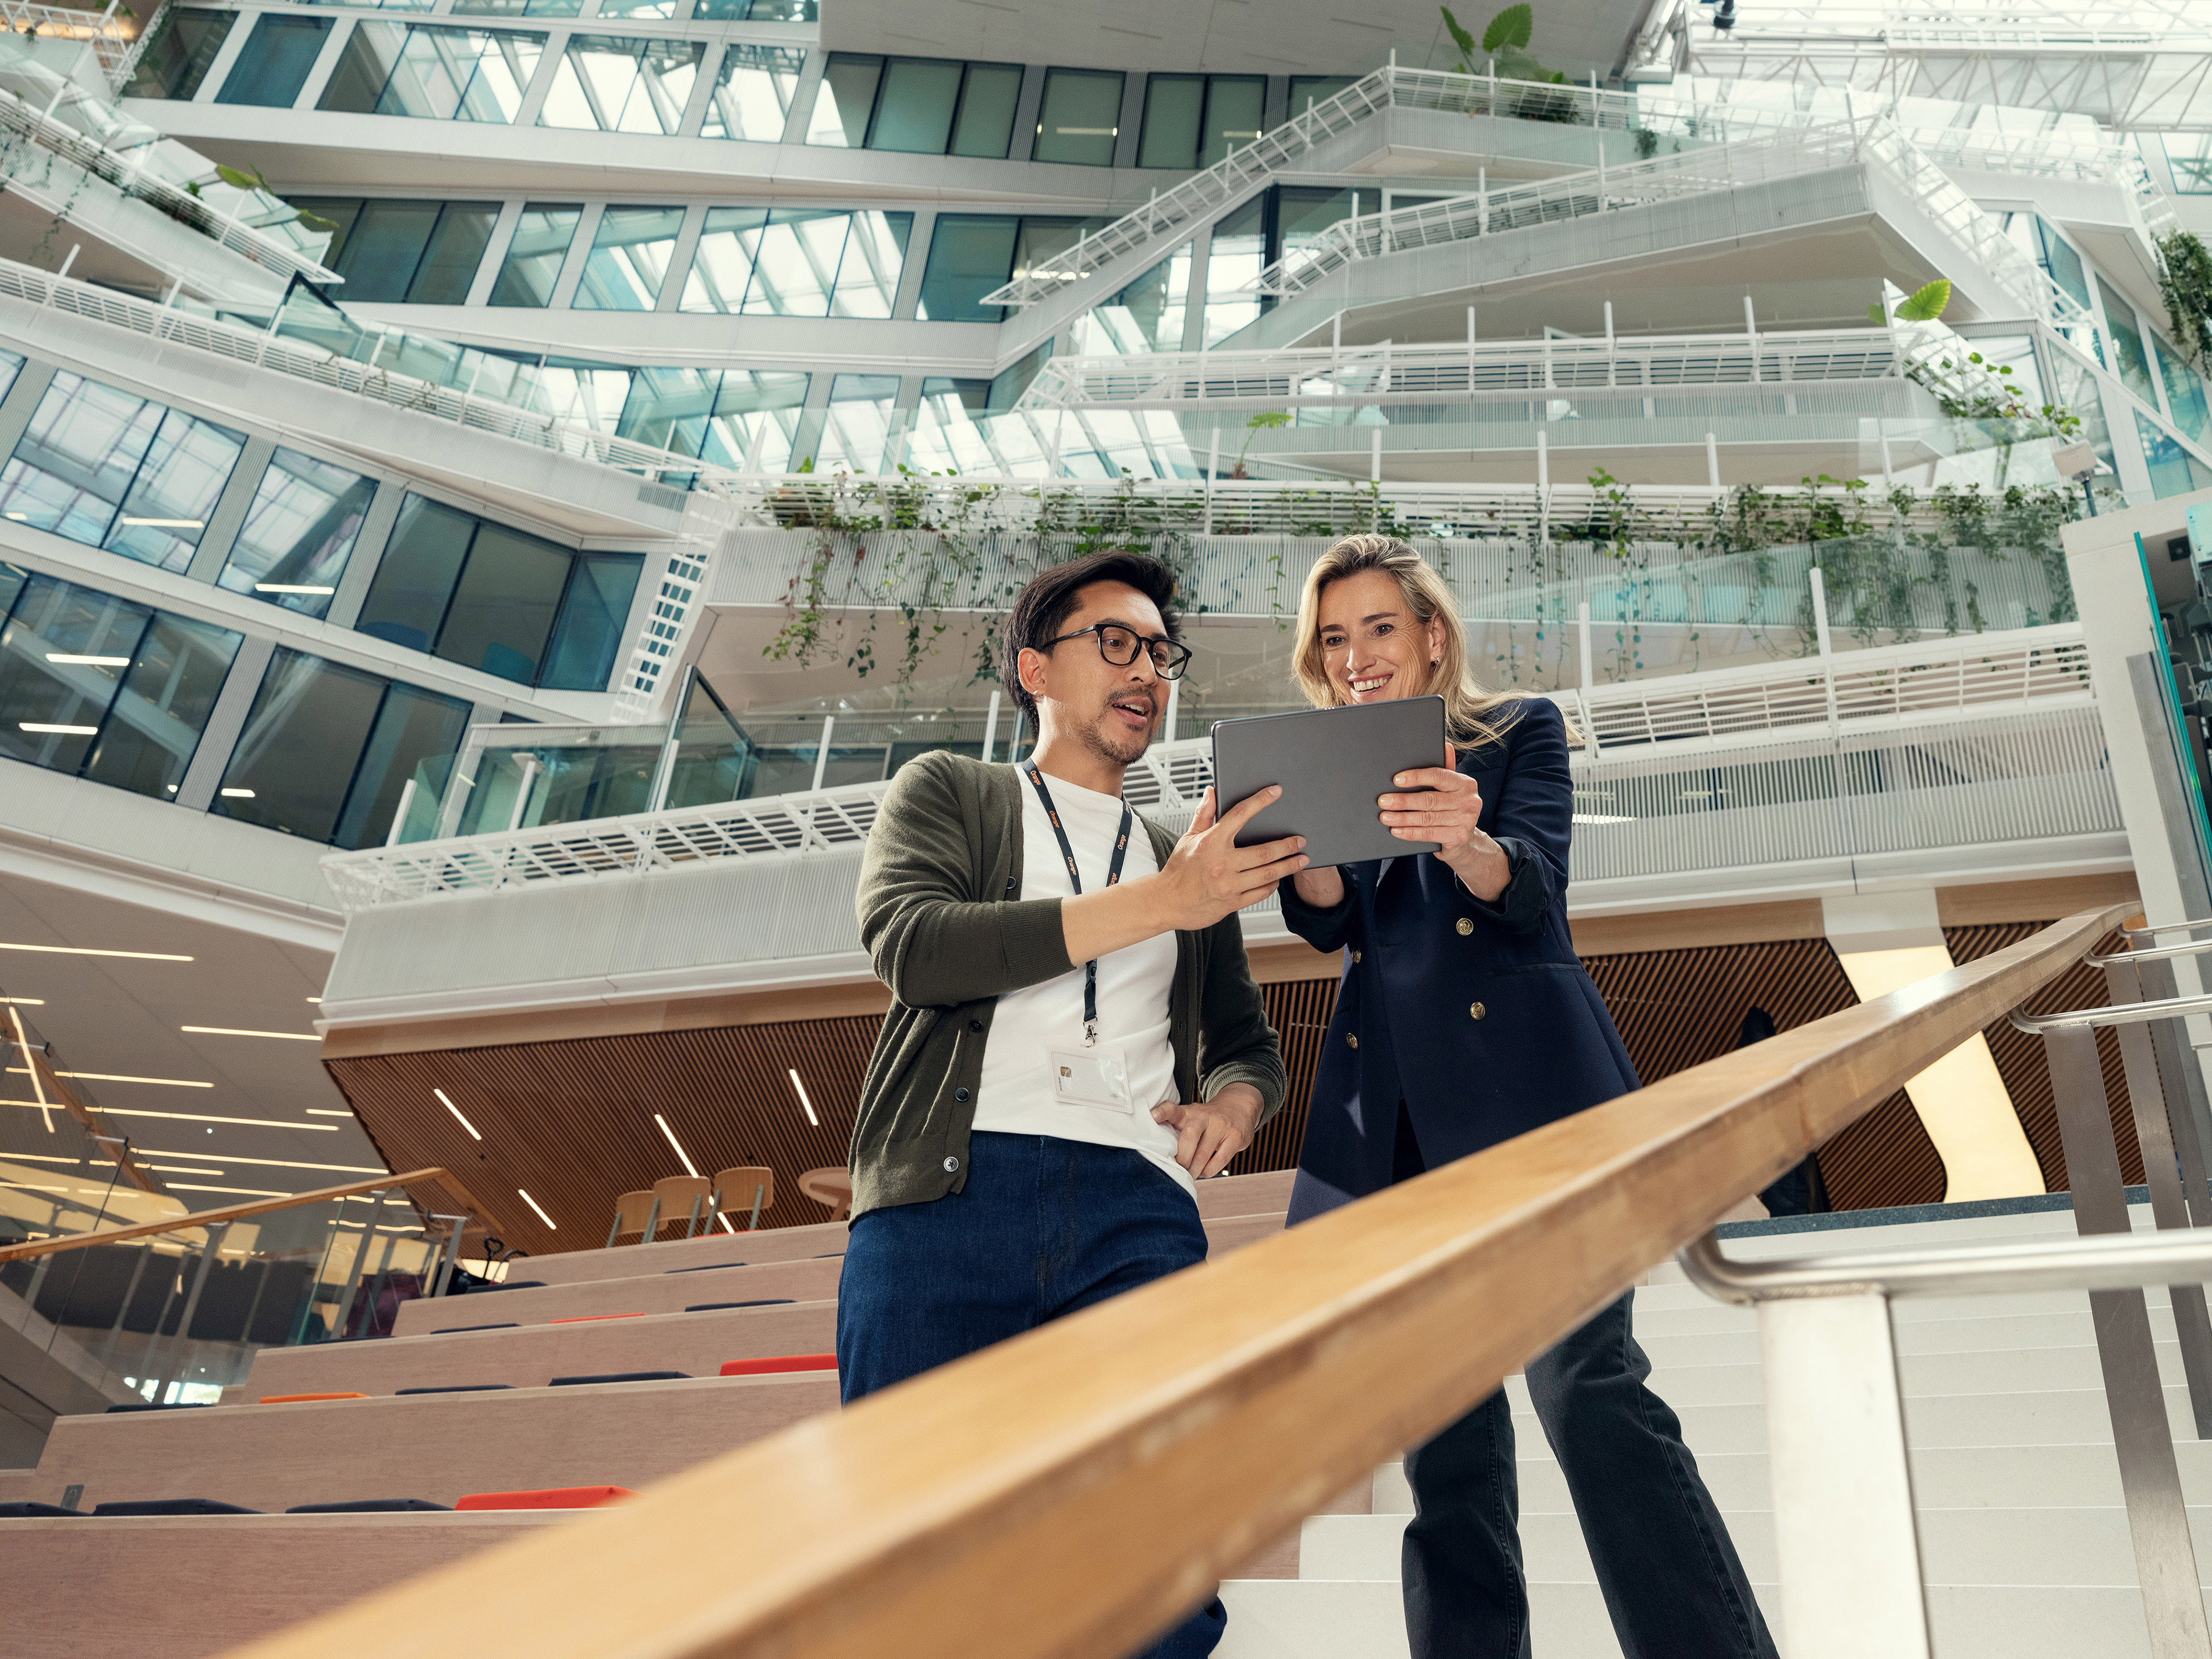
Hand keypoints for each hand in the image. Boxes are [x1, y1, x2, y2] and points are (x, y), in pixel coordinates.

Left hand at [1152, 1084, 1261, 1178]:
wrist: (1239, 1107)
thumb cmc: (1208, 1121)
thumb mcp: (1193, 1117)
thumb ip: (1179, 1131)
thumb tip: (1164, 1158)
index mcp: (1189, 1112)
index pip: (1173, 1109)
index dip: (1162, 1112)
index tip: (1153, 1116)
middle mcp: (1204, 1116)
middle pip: (1189, 1137)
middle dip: (1181, 1159)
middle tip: (1178, 1170)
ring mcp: (1221, 1126)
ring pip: (1203, 1153)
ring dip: (1194, 1170)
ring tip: (1189, 1176)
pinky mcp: (1234, 1137)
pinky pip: (1220, 1159)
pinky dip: (1209, 1170)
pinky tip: (1204, 1172)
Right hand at [1156, 787, 1307, 930]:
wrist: (1167, 902)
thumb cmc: (1178, 870)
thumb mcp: (1189, 838)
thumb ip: (1204, 815)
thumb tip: (1212, 791)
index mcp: (1211, 842)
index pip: (1240, 814)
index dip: (1260, 801)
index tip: (1276, 792)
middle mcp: (1222, 863)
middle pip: (1265, 851)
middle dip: (1287, 845)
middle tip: (1301, 840)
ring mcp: (1229, 885)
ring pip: (1268, 874)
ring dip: (1288, 866)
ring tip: (1301, 860)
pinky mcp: (1232, 903)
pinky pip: (1260, 893)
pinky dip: (1272, 885)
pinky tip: (1278, 879)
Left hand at [1378, 745, 1509, 900]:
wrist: (1465, 839)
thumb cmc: (1452, 808)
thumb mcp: (1450, 788)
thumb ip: (1445, 769)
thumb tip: (1445, 745)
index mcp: (1465, 783)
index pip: (1438, 776)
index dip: (1416, 777)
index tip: (1396, 779)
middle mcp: (1469, 800)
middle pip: (1429, 799)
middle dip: (1403, 800)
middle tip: (1383, 801)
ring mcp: (1466, 820)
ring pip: (1426, 818)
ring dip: (1402, 818)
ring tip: (1385, 816)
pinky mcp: (1459, 837)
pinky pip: (1429, 834)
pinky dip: (1410, 832)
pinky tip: (1396, 830)